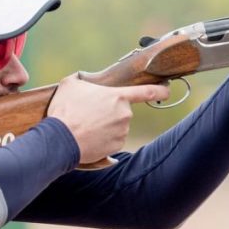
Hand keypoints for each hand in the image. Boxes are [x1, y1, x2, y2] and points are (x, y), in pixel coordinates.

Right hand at [48, 74, 170, 162]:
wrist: (60, 138)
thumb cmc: (65, 109)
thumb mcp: (71, 85)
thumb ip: (83, 80)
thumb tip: (83, 82)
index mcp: (118, 96)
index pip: (147, 92)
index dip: (160, 90)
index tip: (168, 90)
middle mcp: (125, 114)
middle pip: (122, 111)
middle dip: (109, 112)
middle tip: (89, 114)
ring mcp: (122, 132)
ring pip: (117, 127)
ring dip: (105, 127)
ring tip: (86, 126)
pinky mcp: (116, 148)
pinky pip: (112, 141)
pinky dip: (103, 140)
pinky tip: (89, 138)